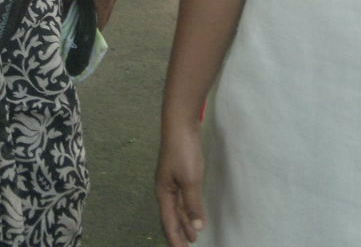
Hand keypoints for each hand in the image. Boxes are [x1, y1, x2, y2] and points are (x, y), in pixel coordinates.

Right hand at [156, 116, 206, 244]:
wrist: (180, 124)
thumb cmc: (183, 152)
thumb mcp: (190, 180)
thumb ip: (193, 204)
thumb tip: (197, 227)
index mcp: (163, 192)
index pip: (168, 221)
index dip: (175, 237)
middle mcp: (165, 189)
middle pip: (171, 216)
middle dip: (179, 233)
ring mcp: (172, 181)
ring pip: (177, 208)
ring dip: (185, 222)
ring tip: (193, 237)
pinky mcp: (180, 173)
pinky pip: (183, 198)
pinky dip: (188, 209)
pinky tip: (194, 214)